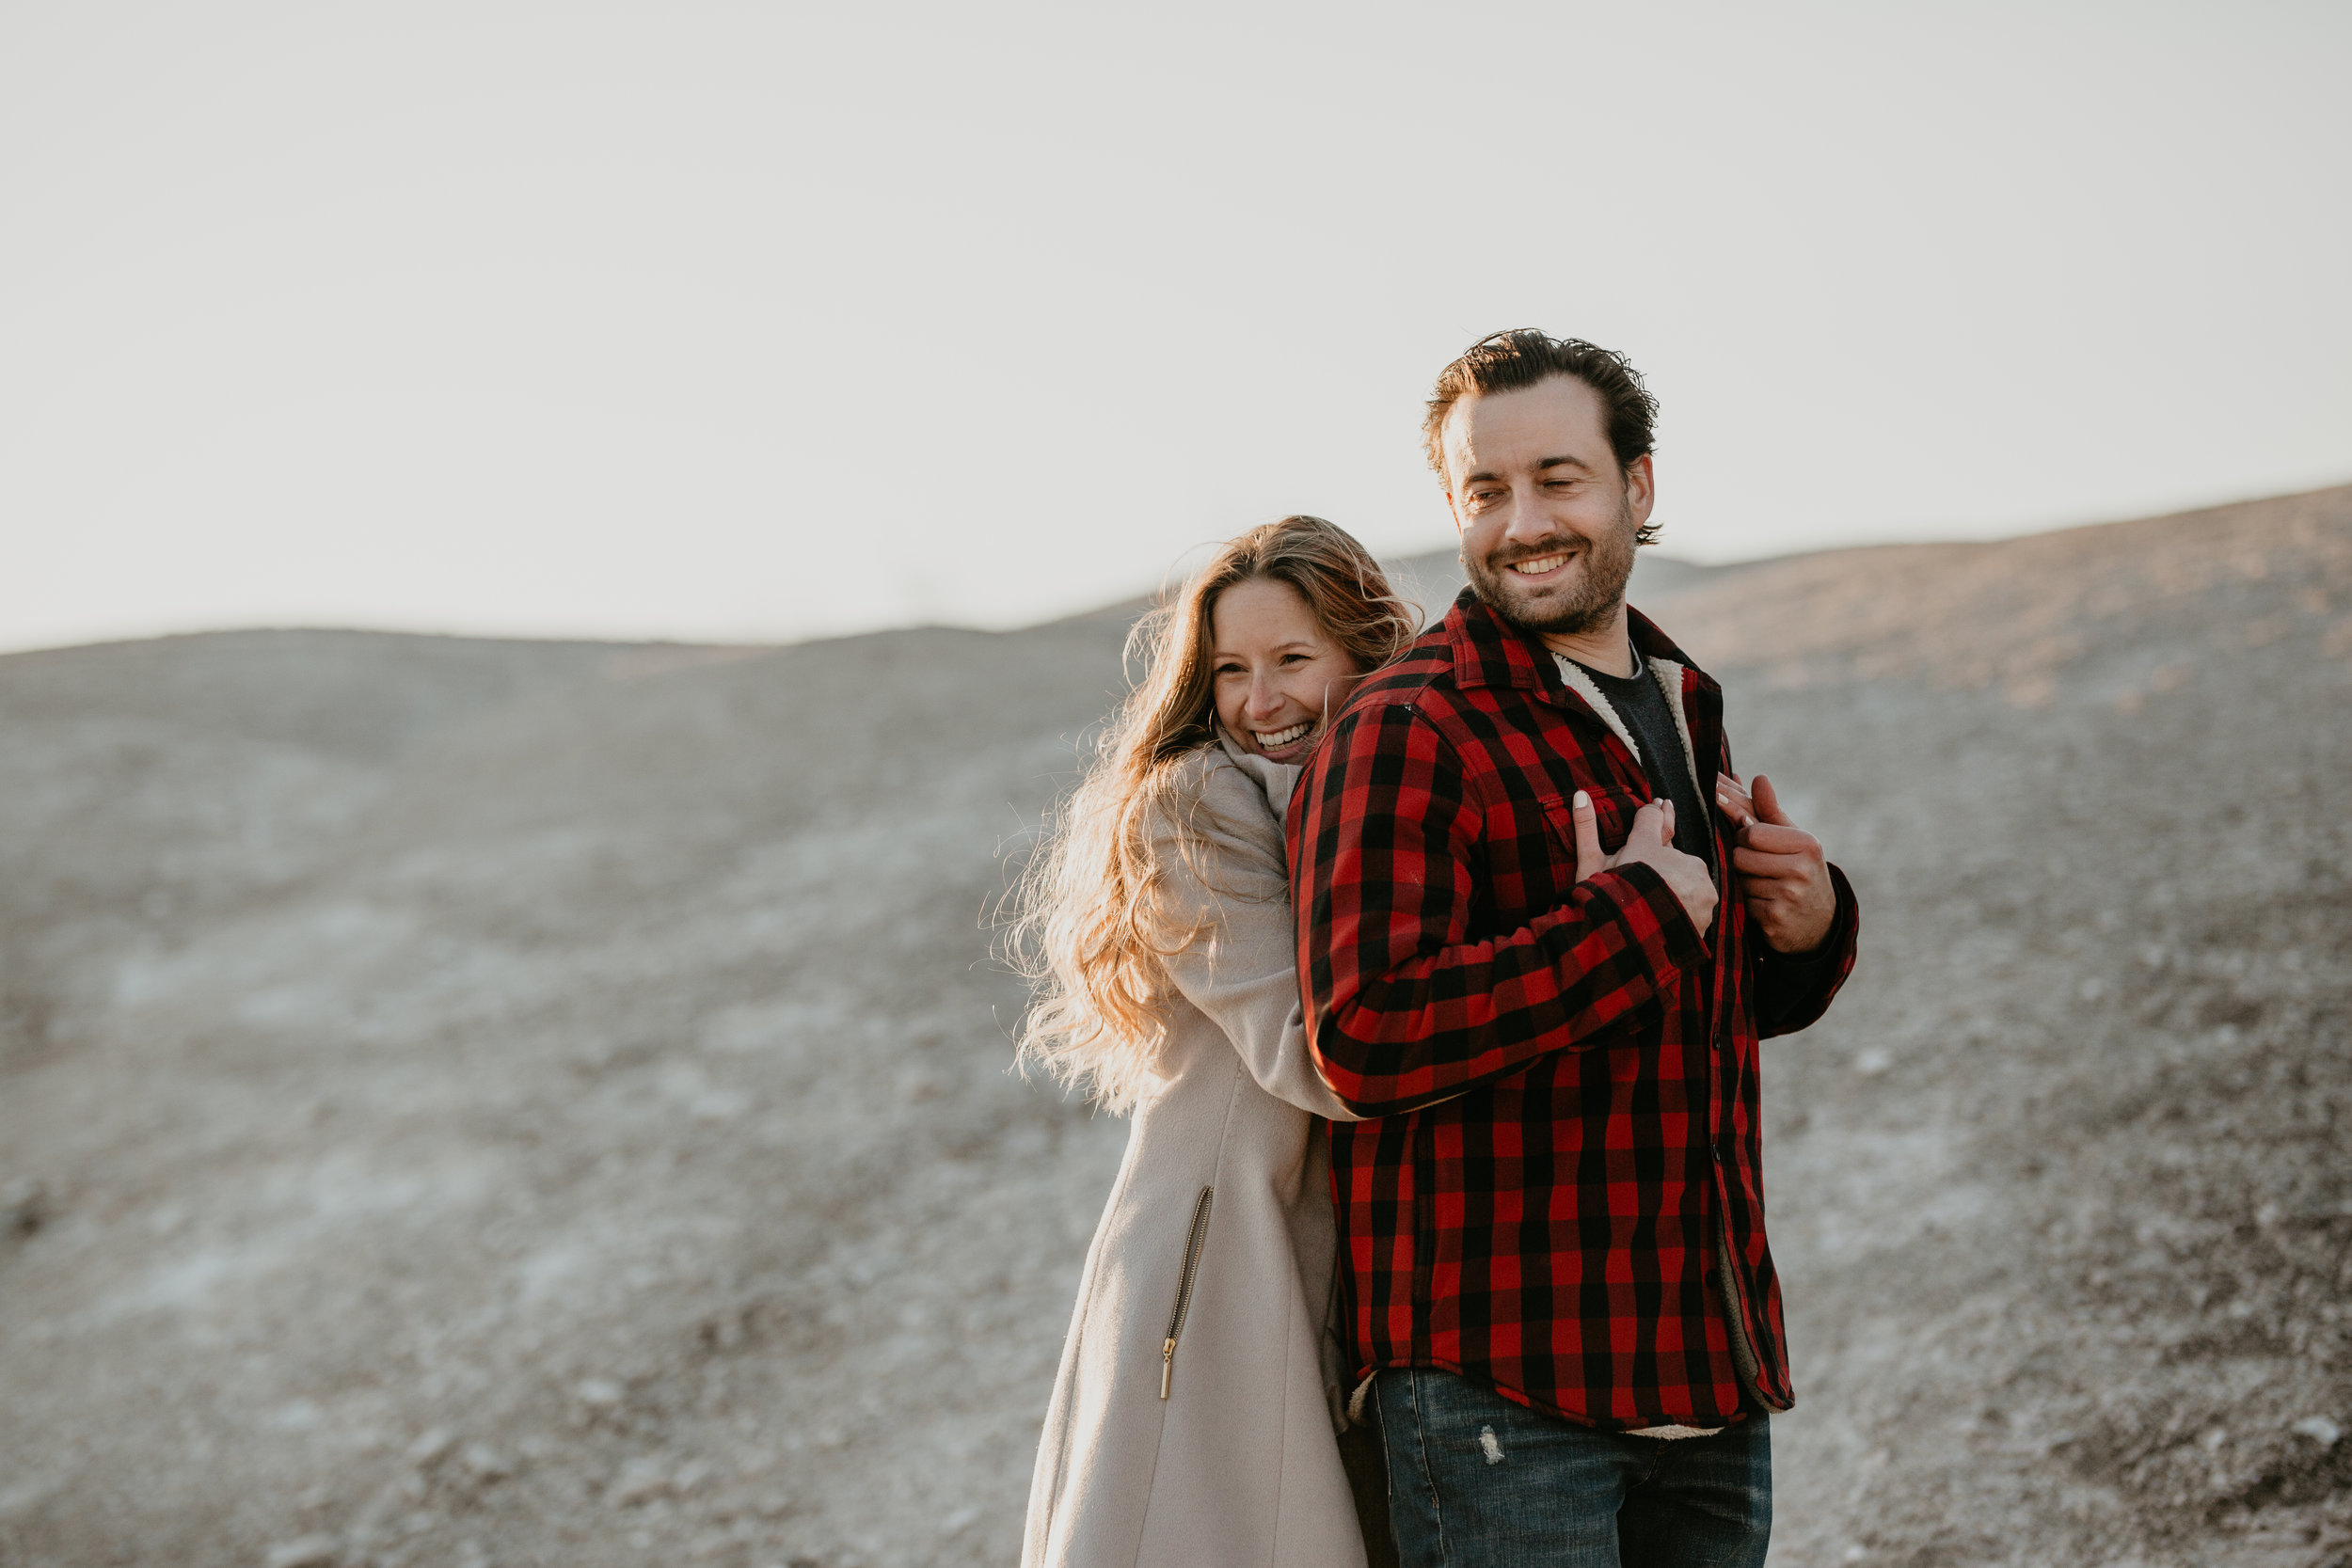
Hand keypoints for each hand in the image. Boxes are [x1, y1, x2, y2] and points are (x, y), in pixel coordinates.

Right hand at [1571, 791, 1715, 936]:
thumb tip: (1579, 794)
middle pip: (1673, 855)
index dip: (1656, 813)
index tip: (1661, 804)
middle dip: (1664, 862)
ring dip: (1678, 884)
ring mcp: (1697, 881)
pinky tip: (1668, 913)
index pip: (1655, 820)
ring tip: (1655, 901)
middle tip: (1647, 877)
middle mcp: (1678, 858)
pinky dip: (1687, 904)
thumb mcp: (1589, 866)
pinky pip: (1698, 898)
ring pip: (1688, 876)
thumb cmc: (1604, 901)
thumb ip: (1586, 828)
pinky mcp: (1707, 902)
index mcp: (1647, 846)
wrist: (1625, 946)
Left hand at [1713, 772, 1834, 953]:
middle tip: (1759, 863)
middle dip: (1741, 857)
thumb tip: (1758, 778)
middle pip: (1739, 855)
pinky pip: (1742, 902)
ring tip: (1765, 883)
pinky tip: (1765, 903)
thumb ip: (1770, 810)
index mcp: (1807, 844)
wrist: (1819, 921)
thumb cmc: (1799, 869)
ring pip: (1738, 879)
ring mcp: (1789, 896)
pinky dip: (1747, 901)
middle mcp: (1801, 869)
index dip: (1742, 834)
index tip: (1748, 836)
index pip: (1750, 832)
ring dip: (1743, 880)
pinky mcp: (1774, 919)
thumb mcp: (1793, 839)